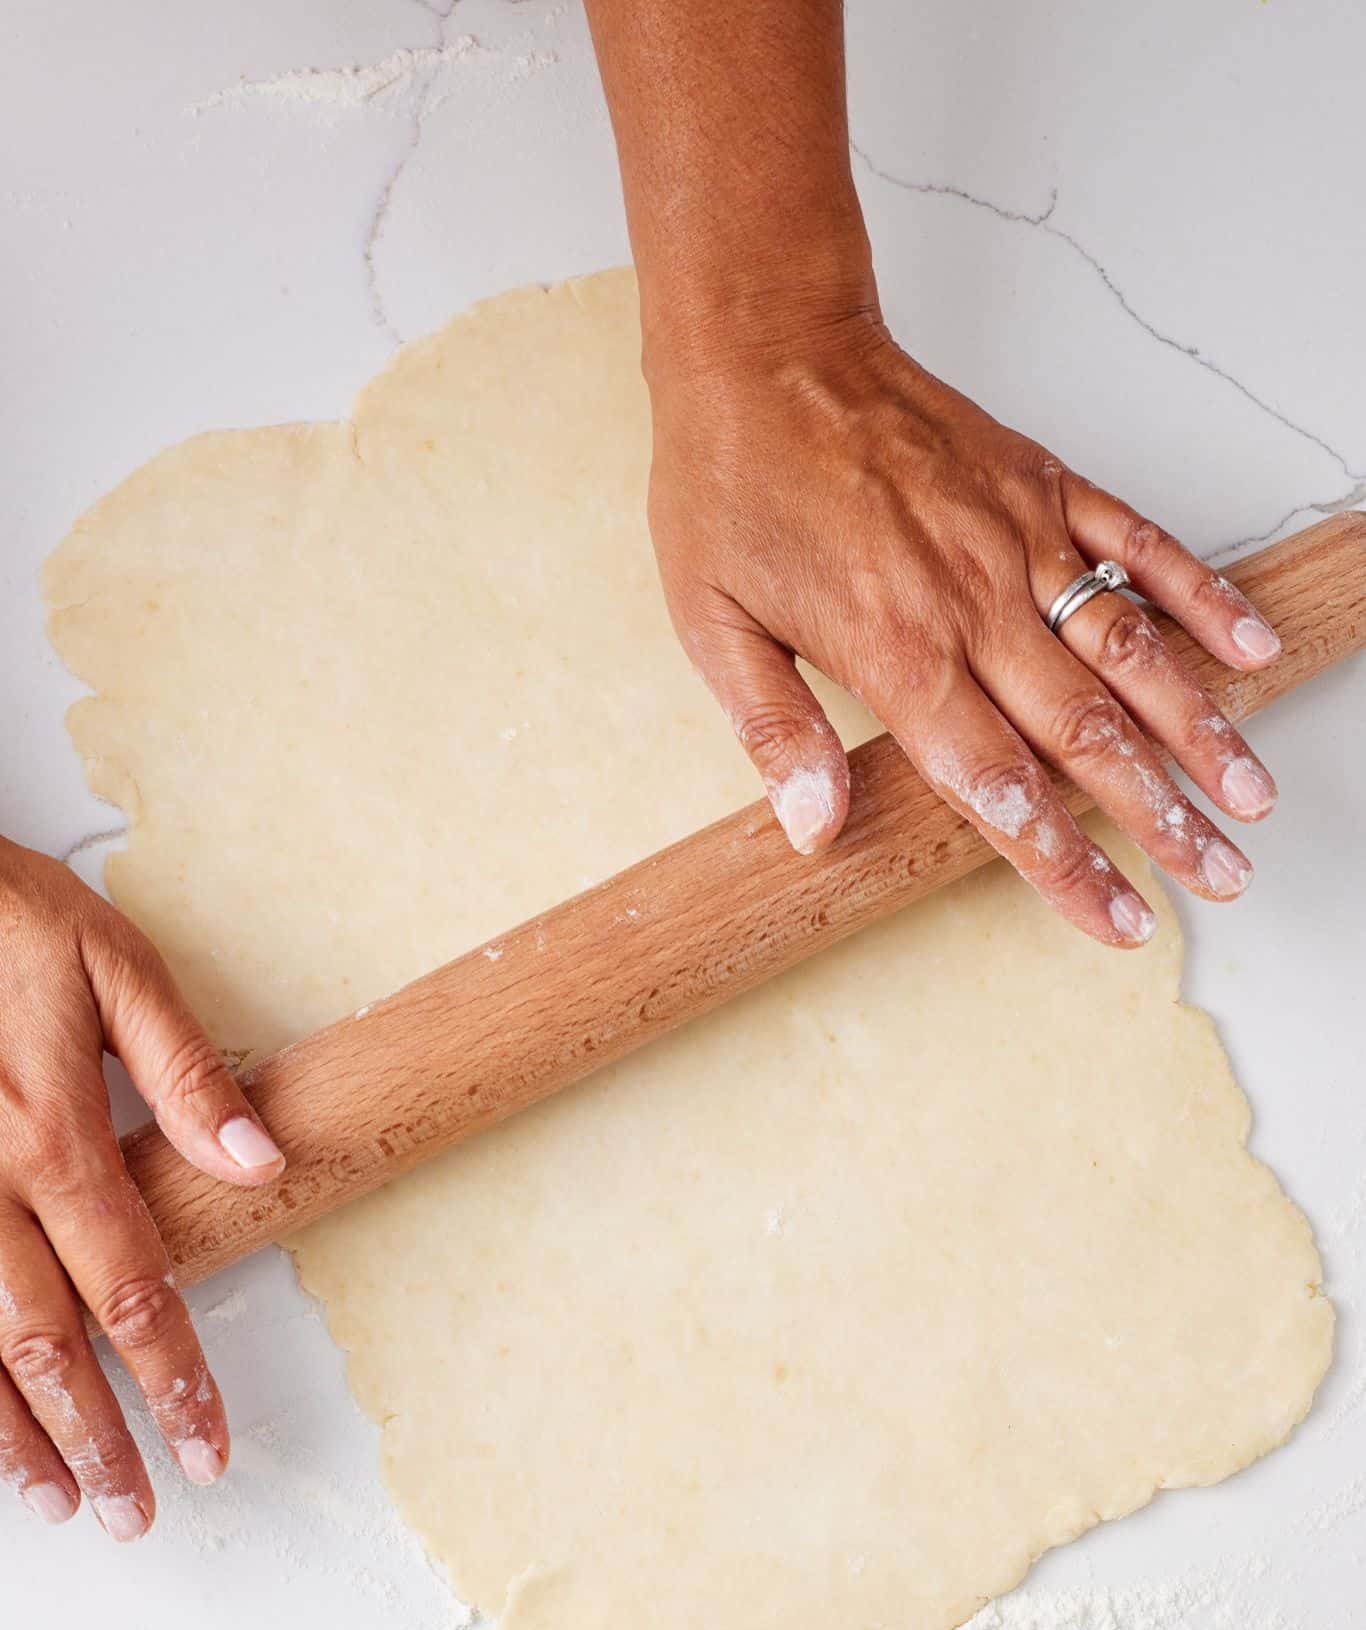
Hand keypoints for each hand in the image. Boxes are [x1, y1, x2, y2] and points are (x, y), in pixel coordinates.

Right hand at [0, 839, 284, 1537]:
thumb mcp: (110, 965)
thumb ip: (183, 1072)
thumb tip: (262, 1160)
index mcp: (52, 1133)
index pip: (132, 1285)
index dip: (174, 1376)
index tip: (208, 1444)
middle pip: (46, 1342)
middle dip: (98, 1436)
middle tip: (136, 1509)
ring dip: (12, 1432)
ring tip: (58, 1499)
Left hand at [646, 306, 1281, 945]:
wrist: (764, 347)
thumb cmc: (731, 484)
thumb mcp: (712, 623)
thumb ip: (773, 730)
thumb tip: (812, 827)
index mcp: (897, 653)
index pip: (998, 786)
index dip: (1063, 863)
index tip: (1115, 918)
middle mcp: (974, 604)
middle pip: (1087, 736)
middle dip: (1160, 819)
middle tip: (1217, 877)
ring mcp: (1018, 540)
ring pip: (1132, 652)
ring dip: (1201, 730)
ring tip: (1252, 796)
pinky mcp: (1041, 484)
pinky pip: (1139, 543)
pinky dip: (1199, 597)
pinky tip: (1251, 647)